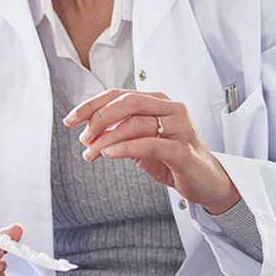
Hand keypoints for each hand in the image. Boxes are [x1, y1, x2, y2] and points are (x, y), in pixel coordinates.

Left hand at [65, 90, 240, 214]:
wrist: (204, 181)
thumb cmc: (172, 158)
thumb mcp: (141, 141)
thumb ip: (119, 132)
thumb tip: (88, 130)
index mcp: (158, 101)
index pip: (119, 95)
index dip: (91, 105)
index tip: (71, 119)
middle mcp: (171, 109)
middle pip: (127, 102)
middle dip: (98, 117)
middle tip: (82, 135)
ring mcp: (180, 127)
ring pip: (135, 124)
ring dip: (106, 139)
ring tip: (91, 152)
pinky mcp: (183, 149)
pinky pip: (148, 144)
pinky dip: (123, 148)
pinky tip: (108, 154)